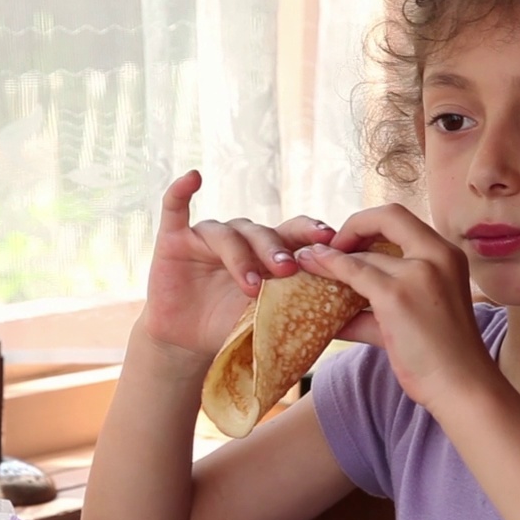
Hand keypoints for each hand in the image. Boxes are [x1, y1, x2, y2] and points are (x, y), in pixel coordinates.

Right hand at [139, 171, 335, 363]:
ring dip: (240, 257)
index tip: (330, 239)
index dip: (310, 231)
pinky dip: (181, 192)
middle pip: (261, 232)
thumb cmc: (231, 326)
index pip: (293, 233)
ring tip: (251, 286)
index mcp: (267, 251)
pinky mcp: (173, 238)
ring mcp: (207, 236)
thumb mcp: (266, 319)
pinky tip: (193, 178)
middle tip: (287, 270)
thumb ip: (295, 309)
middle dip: (275, 250)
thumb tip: (346, 319)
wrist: (187, 340)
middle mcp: (240, 237)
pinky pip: (175, 208)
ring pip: (226, 234)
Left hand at [294, 203, 494, 408]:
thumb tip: (337, 314)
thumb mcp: (421, 315)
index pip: (403, 218)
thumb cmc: (444, 358)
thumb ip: (381, 305)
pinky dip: (329, 268)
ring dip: (332, 253)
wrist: (463, 386)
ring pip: (364, 252)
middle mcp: (438, 255)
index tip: (352, 244)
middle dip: (354, 227)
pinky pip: (353, 272)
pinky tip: (311, 269)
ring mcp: (418, 273)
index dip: (371, 223)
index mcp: (448, 255)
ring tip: (308, 262)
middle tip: (330, 248)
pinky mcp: (396, 296)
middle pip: (387, 218)